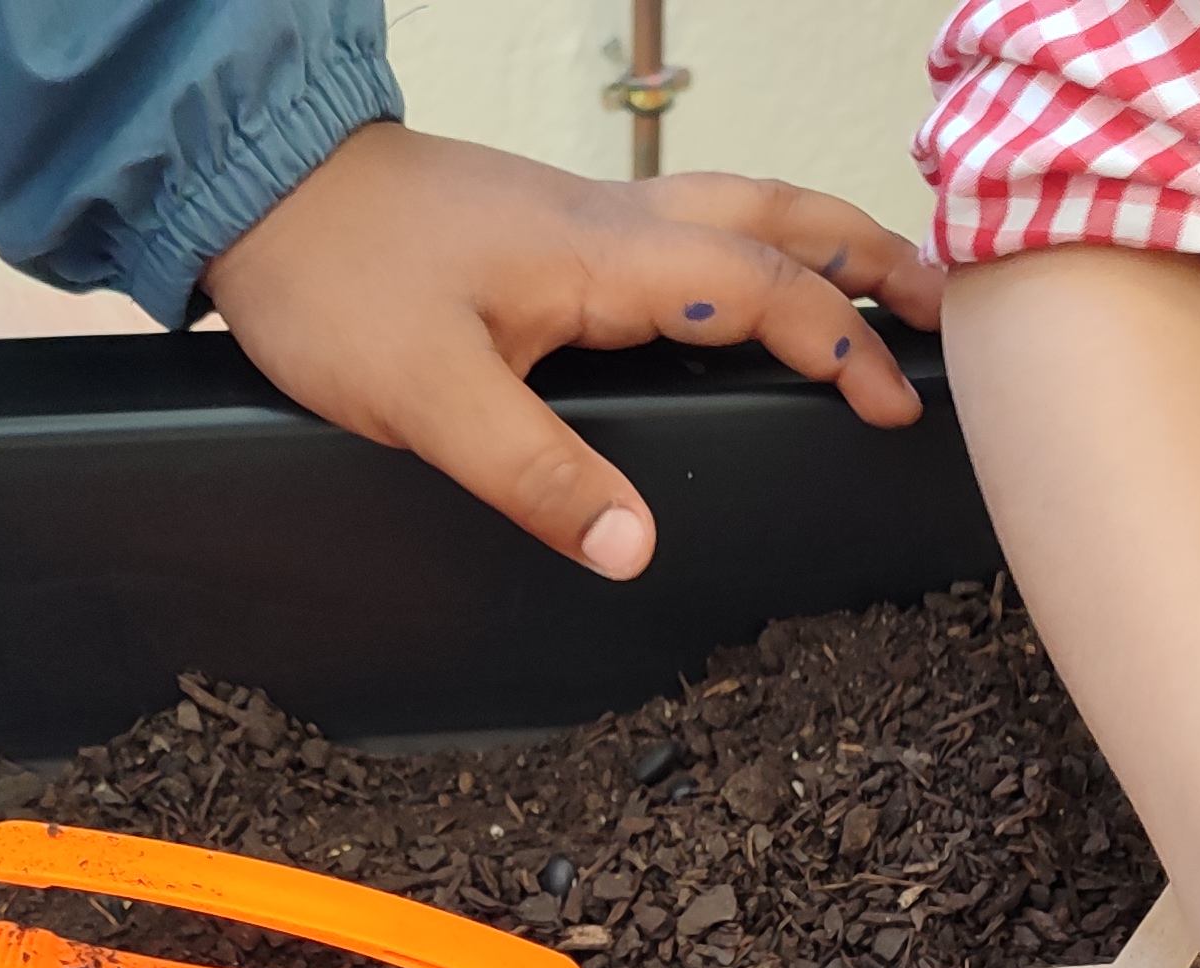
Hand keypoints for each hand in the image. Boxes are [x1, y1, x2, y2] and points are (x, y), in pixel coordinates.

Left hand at [204, 125, 944, 578]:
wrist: (252, 184)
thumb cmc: (334, 277)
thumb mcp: (429, 399)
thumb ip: (537, 477)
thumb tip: (636, 552)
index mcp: (605, 260)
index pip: (762, 293)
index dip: (840, 346)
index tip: (895, 402)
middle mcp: (612, 222)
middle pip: (779, 221)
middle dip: (872, 262)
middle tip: (947, 304)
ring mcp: (583, 216)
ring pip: (739, 208)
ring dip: (821, 239)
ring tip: (881, 280)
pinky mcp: (550, 224)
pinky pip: (690, 221)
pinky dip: (754, 241)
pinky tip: (747, 279)